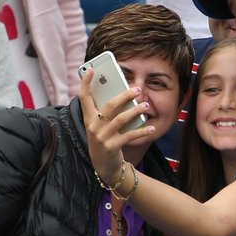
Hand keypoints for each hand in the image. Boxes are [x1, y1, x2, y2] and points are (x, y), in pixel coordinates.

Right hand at [78, 66, 152, 184]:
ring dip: (135, 110)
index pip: (84, 97)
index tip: (91, 70)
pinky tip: (151, 127)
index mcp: (88, 118)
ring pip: (121, 119)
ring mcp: (102, 137)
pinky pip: (129, 135)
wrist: (103, 166)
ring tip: (146, 105)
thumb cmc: (104, 140)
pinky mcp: (111, 146)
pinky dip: (142, 131)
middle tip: (137, 89)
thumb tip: (121, 94)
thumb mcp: (100, 126)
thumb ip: (105, 112)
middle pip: (110, 105)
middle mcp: (93, 126)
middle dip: (125, 95)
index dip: (85, 83)